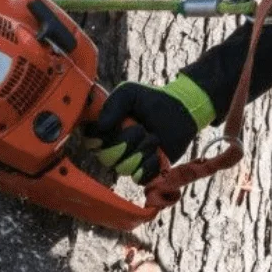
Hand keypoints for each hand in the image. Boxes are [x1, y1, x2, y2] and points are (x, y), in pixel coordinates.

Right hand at [83, 75, 214, 183]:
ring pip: (123, 168)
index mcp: (105, 129)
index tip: (110, 130)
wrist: (180, 111)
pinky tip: (158, 152)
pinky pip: (139, 178)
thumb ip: (112, 105)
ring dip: (141, 152)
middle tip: (140, 128)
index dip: (98, 139)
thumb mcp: (128, 92)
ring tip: (153, 137)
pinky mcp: (145, 171)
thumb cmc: (151, 99)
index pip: (90, 142)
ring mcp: (129, 160)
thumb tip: (101, 127)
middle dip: (125, 143)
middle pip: (106, 158)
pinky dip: (150, 166)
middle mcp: (113, 147)